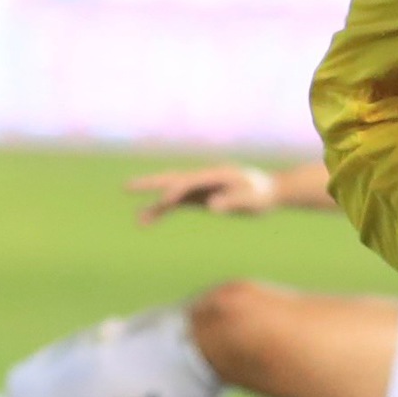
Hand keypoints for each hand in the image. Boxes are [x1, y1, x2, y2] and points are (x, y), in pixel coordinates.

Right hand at [126, 164, 277, 224]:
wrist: (270, 191)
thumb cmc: (262, 194)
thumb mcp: (251, 199)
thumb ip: (233, 201)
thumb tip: (212, 206)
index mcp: (216, 175)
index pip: (191, 182)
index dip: (177, 190)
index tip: (166, 201)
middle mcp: (204, 179)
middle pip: (173, 179)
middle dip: (151, 183)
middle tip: (126, 186)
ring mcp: (201, 188)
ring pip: (172, 195)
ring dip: (156, 206)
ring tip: (139, 221)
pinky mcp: (201, 197)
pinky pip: (178, 204)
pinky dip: (163, 210)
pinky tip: (147, 220)